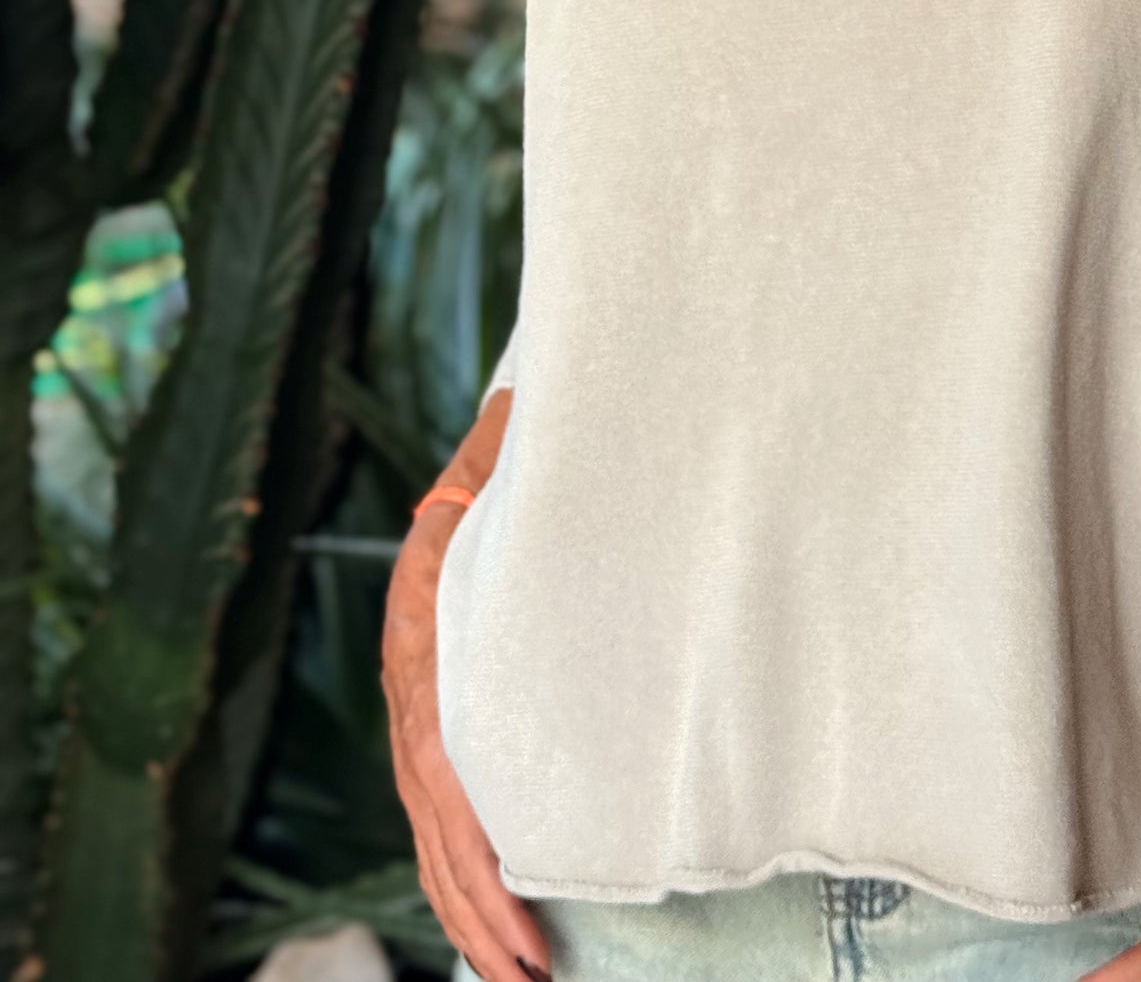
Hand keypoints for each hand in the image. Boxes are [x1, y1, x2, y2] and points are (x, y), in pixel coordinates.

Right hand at [381, 390, 551, 981]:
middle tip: (530, 975)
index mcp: (422, 639)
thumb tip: (530, 411)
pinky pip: (446, 825)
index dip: (476, 844)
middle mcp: (414, 692)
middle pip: (435, 822)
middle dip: (476, 908)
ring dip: (471, 914)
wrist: (474, 472)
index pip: (442, 765)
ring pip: (434, 838)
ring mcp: (423, 721)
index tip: (522, 907)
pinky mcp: (445, 736)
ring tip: (521, 980)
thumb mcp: (505, 463)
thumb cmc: (508, 471)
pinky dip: (467, 884)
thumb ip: (512, 457)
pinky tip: (500, 936)